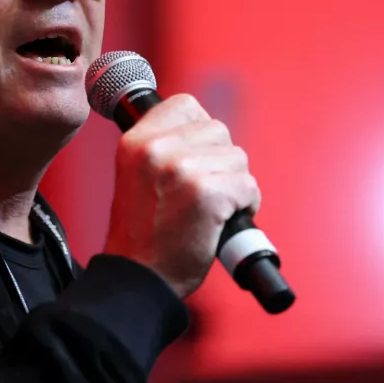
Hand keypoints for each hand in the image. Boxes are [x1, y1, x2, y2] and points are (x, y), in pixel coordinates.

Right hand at [104, 94, 260, 297]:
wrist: (138, 277)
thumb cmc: (142, 234)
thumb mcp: (136, 175)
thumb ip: (162, 147)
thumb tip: (204, 130)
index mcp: (135, 141)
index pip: (185, 105)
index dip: (200, 129)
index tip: (197, 155)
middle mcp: (157, 149)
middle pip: (218, 130)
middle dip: (220, 161)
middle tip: (204, 191)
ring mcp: (183, 169)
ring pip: (237, 158)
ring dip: (234, 184)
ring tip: (213, 209)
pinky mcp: (208, 194)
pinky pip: (248, 186)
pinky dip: (246, 205)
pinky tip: (224, 221)